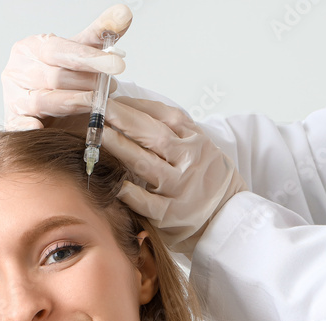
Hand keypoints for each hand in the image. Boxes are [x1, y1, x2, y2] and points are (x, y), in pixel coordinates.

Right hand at [2, 4, 131, 131]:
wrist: (43, 98)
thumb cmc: (61, 74)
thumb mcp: (81, 51)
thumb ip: (101, 33)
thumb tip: (124, 13)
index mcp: (30, 48)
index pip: (60, 50)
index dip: (89, 57)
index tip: (117, 64)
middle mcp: (16, 71)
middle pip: (54, 77)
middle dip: (86, 83)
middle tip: (111, 87)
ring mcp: (12, 97)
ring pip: (42, 100)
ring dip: (73, 103)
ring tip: (96, 103)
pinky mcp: (11, 120)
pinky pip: (20, 125)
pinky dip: (29, 127)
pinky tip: (42, 128)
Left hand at [101, 97, 247, 258]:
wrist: (227, 216)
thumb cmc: (204, 177)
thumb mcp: (198, 147)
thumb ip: (173, 131)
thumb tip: (130, 110)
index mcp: (196, 141)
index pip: (165, 117)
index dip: (137, 107)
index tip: (112, 100)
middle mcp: (190, 162)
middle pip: (155, 137)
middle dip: (125, 121)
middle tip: (98, 110)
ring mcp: (180, 189)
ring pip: (148, 166)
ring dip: (122, 149)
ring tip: (99, 136)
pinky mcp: (170, 215)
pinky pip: (146, 202)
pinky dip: (130, 193)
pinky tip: (113, 182)